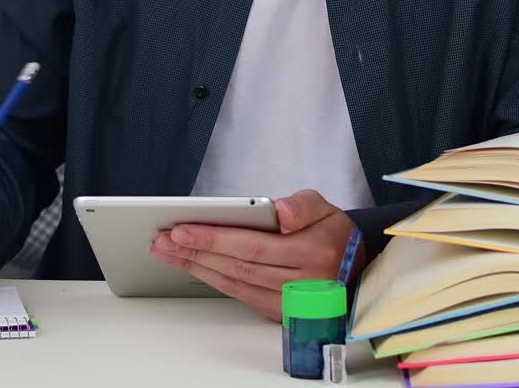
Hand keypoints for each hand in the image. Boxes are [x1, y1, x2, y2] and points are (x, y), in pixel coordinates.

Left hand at [150, 189, 358, 321]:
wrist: (356, 270)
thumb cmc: (334, 235)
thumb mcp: (326, 208)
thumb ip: (303, 205)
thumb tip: (279, 211)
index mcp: (313, 252)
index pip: (252, 245)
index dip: (213, 238)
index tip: (181, 229)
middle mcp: (302, 283)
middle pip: (237, 265)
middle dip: (194, 251)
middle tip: (162, 239)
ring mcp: (290, 302)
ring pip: (234, 283)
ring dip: (196, 267)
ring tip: (168, 252)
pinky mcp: (281, 313)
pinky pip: (240, 296)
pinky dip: (214, 280)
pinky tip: (194, 268)